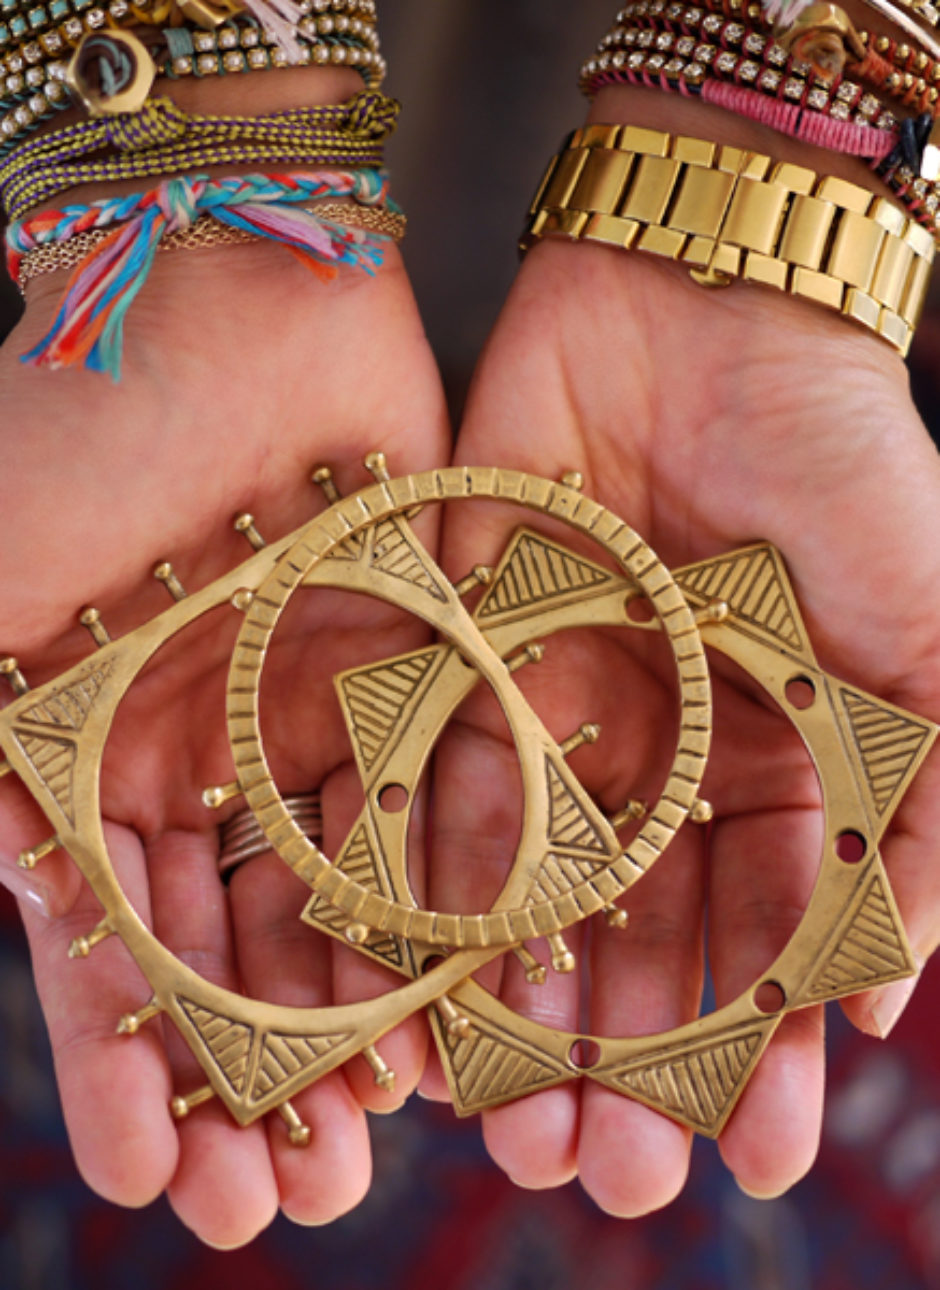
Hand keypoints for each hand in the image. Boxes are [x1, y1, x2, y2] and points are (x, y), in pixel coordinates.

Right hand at [0, 220, 449, 1244]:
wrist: (216, 288)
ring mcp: (313, 714)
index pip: (108, 944)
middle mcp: (204, 750)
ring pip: (341, 896)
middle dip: (259, 1075)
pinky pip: (434, 803)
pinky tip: (456, 996)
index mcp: (91, 752)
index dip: (128, 1067)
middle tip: (294, 1205)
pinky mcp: (416, 666)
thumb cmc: (64, 433)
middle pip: (235, 946)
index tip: (157, 1185)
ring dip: (354, 1018)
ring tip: (379, 1138)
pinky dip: (442, 895)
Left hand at [422, 191, 939, 1214]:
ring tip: (502, 1118)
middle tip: (596, 1174)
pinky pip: (439, 785)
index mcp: (776, 767)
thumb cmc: (842, 465)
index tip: (751, 1156)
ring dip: (518, 1006)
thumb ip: (926, 806)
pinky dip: (431, 880)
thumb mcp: (928, 636)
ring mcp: (561, 715)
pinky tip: (421, 976)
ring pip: (531, 888)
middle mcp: (662, 761)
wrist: (709, 310)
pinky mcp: (467, 655)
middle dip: (624, 1062)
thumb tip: (893, 994)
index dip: (763, 1051)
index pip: (768, 940)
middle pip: (639, 940)